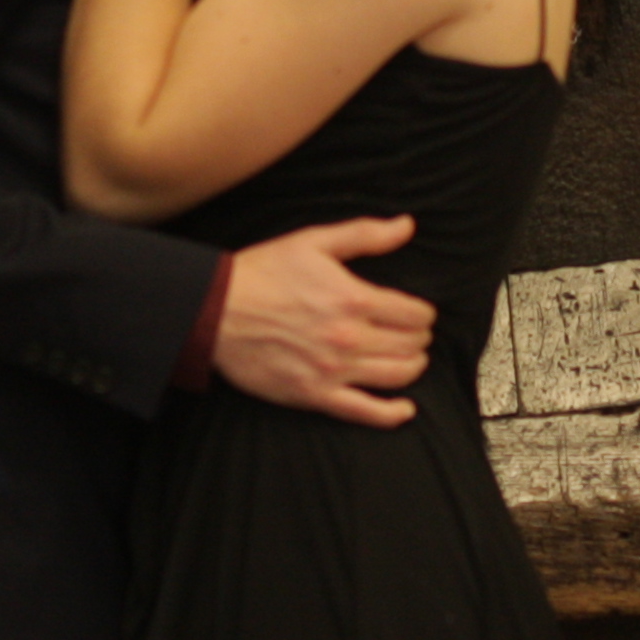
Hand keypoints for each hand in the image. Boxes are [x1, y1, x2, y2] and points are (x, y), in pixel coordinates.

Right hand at [214, 217, 435, 426]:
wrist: (214, 310)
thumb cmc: (263, 272)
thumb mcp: (314, 241)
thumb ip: (365, 234)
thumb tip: (407, 225)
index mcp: (353, 299)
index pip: (415, 314)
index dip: (424, 314)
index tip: (419, 313)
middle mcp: (349, 338)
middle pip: (411, 345)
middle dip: (419, 338)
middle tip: (412, 334)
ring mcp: (333, 370)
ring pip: (397, 376)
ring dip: (413, 367)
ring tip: (409, 359)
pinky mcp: (313, 395)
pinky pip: (365, 412)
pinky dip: (392, 414)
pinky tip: (405, 409)